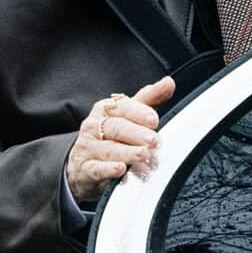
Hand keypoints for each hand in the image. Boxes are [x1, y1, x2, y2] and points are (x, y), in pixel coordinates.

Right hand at [66, 77, 175, 206]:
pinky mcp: (85, 170)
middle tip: (153, 140)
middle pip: (116, 128)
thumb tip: (169, 82)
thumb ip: (148, 99)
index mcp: (105, 110)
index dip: (138, 113)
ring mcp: (88, 148)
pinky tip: (120, 170)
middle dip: (136, 133)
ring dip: (128, 153)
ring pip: (109, 149)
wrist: (82, 165)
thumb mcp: (127, 116)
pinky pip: (96, 169)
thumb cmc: (109, 137)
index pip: (122, 107)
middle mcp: (94, 126)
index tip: (154, 119)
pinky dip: (108, 169)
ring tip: (143, 155)